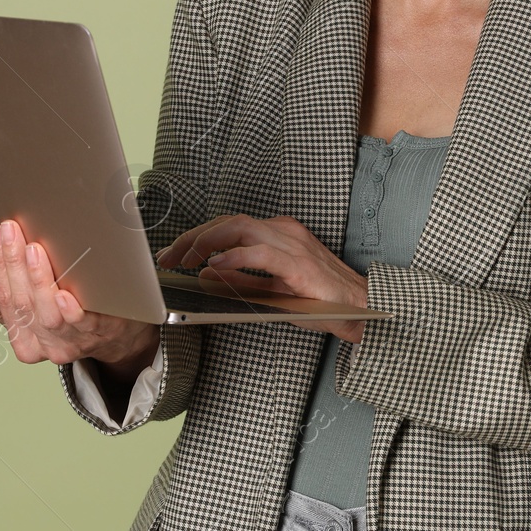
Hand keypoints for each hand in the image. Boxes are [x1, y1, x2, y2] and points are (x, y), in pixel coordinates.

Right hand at [0, 220, 158, 382]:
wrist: (121, 334)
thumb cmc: (77, 310)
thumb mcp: (40, 305)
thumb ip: (13, 295)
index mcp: (23, 338)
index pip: (1, 300)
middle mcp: (43, 345)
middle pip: (21, 303)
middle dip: (13, 263)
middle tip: (12, 230)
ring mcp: (71, 341)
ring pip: (46, 315)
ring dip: (38, 280)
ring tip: (34, 250)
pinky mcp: (99, 333)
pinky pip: (81, 324)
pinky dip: (70, 311)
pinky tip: (64, 295)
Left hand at [154, 214, 369, 342]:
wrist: (361, 308)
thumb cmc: (319, 299)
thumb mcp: (271, 288)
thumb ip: (241, 278)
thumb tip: (207, 271)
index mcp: (277, 234)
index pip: (229, 225)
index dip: (197, 236)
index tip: (173, 253)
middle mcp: (283, 231)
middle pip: (228, 221)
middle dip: (193, 237)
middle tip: (168, 257)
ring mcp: (292, 243)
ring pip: (239, 228)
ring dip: (206, 241)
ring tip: (184, 258)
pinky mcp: (299, 263)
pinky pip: (261, 252)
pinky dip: (234, 255)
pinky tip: (215, 264)